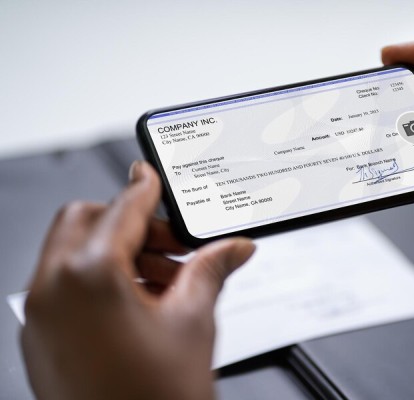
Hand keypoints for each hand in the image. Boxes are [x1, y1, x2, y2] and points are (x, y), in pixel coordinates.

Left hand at [21, 161, 254, 399]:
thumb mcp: (193, 321)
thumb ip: (212, 269)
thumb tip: (234, 247)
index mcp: (89, 277)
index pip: (122, 208)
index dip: (145, 187)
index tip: (151, 174)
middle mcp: (52, 292)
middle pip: (86, 222)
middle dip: (132, 225)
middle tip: (173, 246)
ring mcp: (40, 318)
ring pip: (73, 254)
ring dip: (119, 255)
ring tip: (166, 282)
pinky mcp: (41, 340)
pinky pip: (66, 287)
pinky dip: (100, 281)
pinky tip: (141, 304)